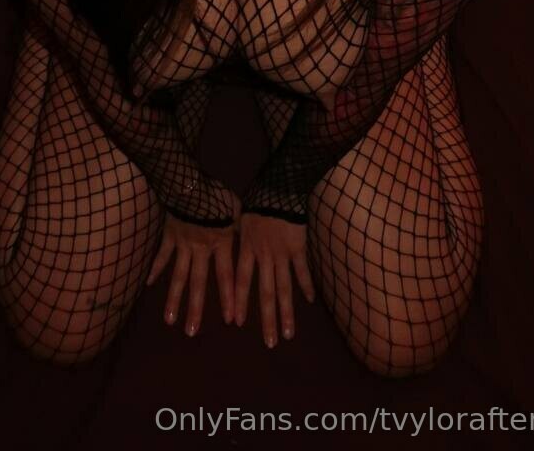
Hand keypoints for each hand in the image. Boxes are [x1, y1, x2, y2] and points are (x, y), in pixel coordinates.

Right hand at [145, 192, 240, 335]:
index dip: (229, 298)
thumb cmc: (218, 195)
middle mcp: (201, 250)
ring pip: (178, 276)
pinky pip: (162, 255)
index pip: (227, 276)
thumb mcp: (236, 210)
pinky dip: (155, 269)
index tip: (231, 321)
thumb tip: (251, 237)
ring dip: (174, 299)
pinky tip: (149, 285)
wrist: (190, 183)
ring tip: (170, 321)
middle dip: (195, 309)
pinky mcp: (169, 236)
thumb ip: (240, 228)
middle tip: (191, 332)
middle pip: (198, 283)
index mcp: (220, 244)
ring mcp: (183, 245)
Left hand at [234, 212, 314, 346]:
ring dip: (287, 312)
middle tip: (270, 343)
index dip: (239, 302)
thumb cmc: (255, 202)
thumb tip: (222, 246)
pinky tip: (311, 301)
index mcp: (247, 249)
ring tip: (289, 334)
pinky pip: (302, 270)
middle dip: (267, 319)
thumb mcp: (239, 219)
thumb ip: (235, 237)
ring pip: (284, 288)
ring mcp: (282, 255)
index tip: (237, 323)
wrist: (278, 189)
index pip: (241, 281)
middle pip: (265, 293)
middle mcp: (264, 257)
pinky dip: (306, 284)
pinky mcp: (298, 248)